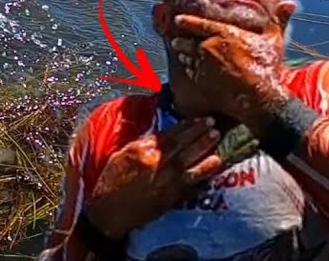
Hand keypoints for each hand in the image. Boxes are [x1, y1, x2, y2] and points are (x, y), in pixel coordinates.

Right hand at [84, 117, 224, 238]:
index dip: (184, 126)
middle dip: (198, 130)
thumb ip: (140, 145)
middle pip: (181, 142)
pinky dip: (206, 168)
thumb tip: (156, 137)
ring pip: (190, 156)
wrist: (111, 209)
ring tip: (216, 135)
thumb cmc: (111, 182)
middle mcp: (156, 159)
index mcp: (141, 148)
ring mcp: (166, 176)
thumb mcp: (120, 156)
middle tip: (212, 122)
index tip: (196, 119)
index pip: (167, 133)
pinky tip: (217, 161)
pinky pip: (193, 177)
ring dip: (204, 145)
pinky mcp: (173, 192)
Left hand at [170, 14, 289, 129]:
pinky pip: (189, 72)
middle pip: (186, 41)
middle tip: (176, 41)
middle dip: (181, 41)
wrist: (258, 96)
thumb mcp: (274, 41)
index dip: (187, 21)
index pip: (198, 24)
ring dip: (183, 55)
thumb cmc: (266, 67)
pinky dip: (189, 70)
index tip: (178, 19)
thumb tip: (290, 3)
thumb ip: (278, 20)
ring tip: (183, 55)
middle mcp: (208, 46)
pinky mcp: (199, 79)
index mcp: (223, 33)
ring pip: (185, 57)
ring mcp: (202, 63)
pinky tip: (191, 70)